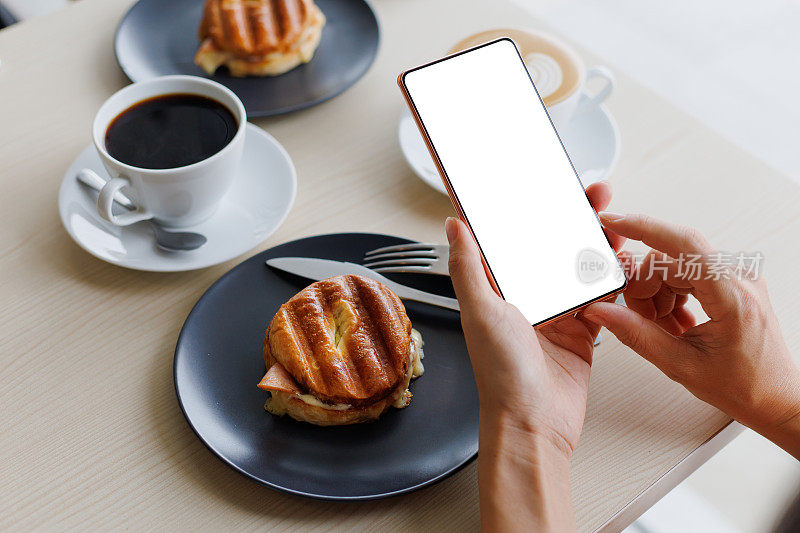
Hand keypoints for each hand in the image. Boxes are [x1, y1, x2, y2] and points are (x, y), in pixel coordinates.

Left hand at [446, 181, 623, 530]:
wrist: (534, 424)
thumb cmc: (501, 375)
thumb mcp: (480, 312)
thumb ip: (469, 267)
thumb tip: (453, 225)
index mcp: (499, 288)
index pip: (513, 238)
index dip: (528, 209)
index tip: (543, 183)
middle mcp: (528, 297)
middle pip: (552, 247)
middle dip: (572, 218)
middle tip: (593, 194)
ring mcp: (557, 313)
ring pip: (580, 267)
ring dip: (596, 245)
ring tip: (613, 225)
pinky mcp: (583, 332)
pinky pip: (602, 297)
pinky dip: (613, 280)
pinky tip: (623, 262)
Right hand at [582, 213, 799, 458]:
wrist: (775, 397)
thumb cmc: (744, 386)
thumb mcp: (680, 365)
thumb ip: (636, 335)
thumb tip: (601, 311)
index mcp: (734, 298)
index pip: (686, 245)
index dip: (645, 228)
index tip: (613, 221)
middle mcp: (740, 278)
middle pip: (670, 259)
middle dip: (645, 288)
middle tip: (641, 321)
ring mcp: (737, 276)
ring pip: (674, 265)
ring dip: (657, 294)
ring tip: (663, 328)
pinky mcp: (731, 280)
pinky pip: (686, 272)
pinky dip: (670, 294)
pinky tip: (674, 321)